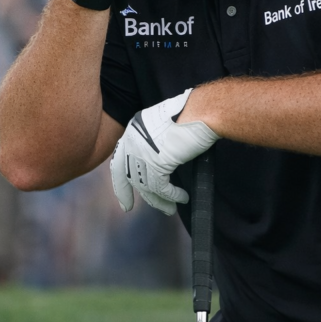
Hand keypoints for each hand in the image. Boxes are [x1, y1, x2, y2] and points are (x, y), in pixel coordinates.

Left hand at [110, 89, 218, 215]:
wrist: (201, 112)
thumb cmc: (190, 115)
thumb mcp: (164, 126)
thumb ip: (155, 141)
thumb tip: (158, 160)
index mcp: (133, 130)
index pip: (119, 160)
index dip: (119, 178)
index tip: (120, 192)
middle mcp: (133, 141)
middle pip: (128, 174)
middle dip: (127, 193)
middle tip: (127, 207)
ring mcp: (143, 153)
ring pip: (146, 185)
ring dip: (159, 200)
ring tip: (169, 209)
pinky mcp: (157, 163)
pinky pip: (162, 188)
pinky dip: (172, 196)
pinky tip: (182, 198)